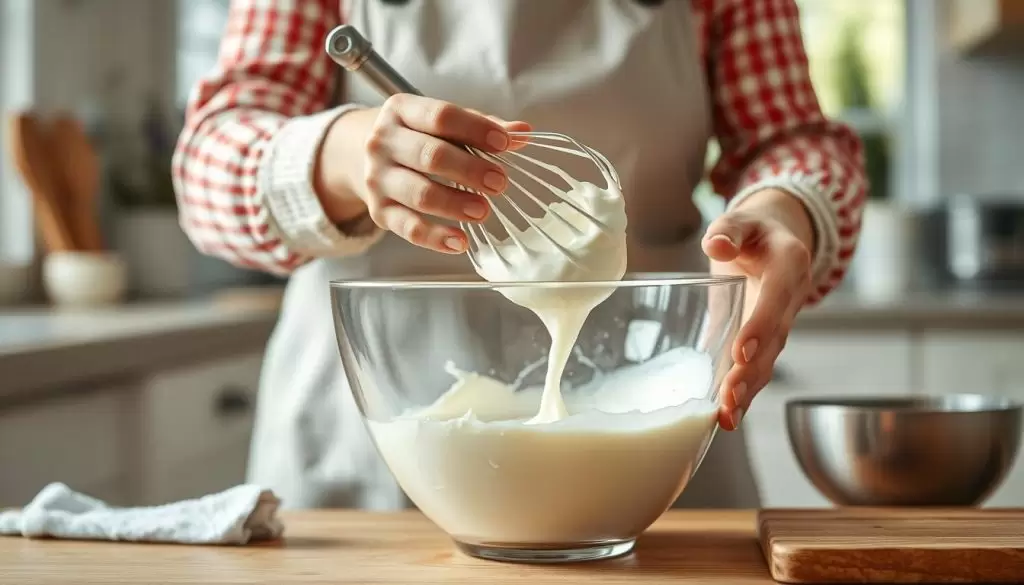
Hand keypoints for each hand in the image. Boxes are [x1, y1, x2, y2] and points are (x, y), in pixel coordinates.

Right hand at [316, 95, 529, 252]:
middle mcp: (384, 142)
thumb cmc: (416, 136)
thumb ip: (482, 127)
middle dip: (470, 170)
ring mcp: (378, 178)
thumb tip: (523, 134)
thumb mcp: (444, 123)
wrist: (360, 155)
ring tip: (483, 210)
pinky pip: (408, 229)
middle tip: (500, 183)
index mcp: (402, 110)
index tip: (505, 144)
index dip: (476, 130)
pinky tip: (460, 241)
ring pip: (419, 194)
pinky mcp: (379, 211)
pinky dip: (436, 237)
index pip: (441, 116)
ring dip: (455, 204)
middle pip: (430, 155)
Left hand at [702, 189, 814, 430]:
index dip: (760, 326)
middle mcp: (790, 300)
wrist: (777, 241)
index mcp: (789, 266)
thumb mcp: (742, 220)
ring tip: (727, 417)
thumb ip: (729, 229)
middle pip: (774, 341)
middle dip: (752, 371)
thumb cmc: (753, 231)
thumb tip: (716, 244)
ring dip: (748, 391)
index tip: (741, 350)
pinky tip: (725, 420)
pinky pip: (757, 369)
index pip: (777, 299)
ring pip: (767, 362)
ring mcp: (780, 324)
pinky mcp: (765, 341)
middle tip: (730, 396)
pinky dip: (743, 394)